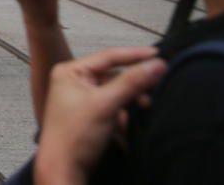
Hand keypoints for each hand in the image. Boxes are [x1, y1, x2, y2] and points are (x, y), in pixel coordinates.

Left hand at [34, 47, 166, 184]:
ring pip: (115, 93)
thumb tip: (158, 64)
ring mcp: (80, 99)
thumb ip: (132, 82)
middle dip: (134, 84)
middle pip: (113, 75)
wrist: (63, 169)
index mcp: (70, 71)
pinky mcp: (88, 116)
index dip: (135, 55)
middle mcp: (73, 81)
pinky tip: (127, 126)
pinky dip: (123, 115)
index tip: (159, 54)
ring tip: (145, 107)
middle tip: (156, 88)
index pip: (108, 56)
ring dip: (130, 101)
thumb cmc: (75, 134)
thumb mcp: (106, 104)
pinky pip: (112, 108)